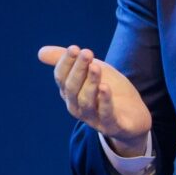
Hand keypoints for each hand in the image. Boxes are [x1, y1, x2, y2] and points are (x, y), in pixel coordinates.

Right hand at [37, 44, 152, 150]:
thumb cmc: (110, 91)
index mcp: (70, 94)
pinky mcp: (111, 126)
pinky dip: (104, 101)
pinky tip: (105, 88)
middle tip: (86, 53)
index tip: (74, 48)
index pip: (62, 78)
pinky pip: (105, 114)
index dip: (66, 63)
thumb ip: (72, 62)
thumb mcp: (93, 72)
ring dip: (91, 83)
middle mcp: (77, 107)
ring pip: (86, 101)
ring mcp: (93, 118)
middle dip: (79, 69)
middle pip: (73, 88)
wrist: (134, 117)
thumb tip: (40, 52)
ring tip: (95, 67)